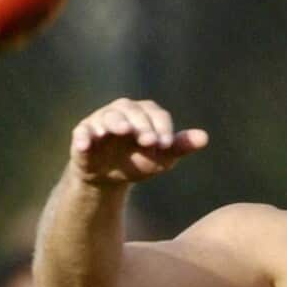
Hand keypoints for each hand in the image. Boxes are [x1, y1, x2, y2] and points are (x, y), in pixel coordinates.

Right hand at [70, 98, 207, 185]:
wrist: (110, 176)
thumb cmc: (139, 160)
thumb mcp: (161, 157)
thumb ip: (180, 146)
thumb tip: (205, 138)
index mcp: (146, 113)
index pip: (157, 115)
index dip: (162, 129)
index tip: (167, 145)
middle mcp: (123, 111)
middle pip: (133, 112)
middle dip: (142, 126)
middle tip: (149, 141)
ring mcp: (102, 120)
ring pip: (109, 117)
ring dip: (116, 123)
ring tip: (122, 131)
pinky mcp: (83, 132)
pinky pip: (82, 132)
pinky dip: (83, 137)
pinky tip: (85, 145)